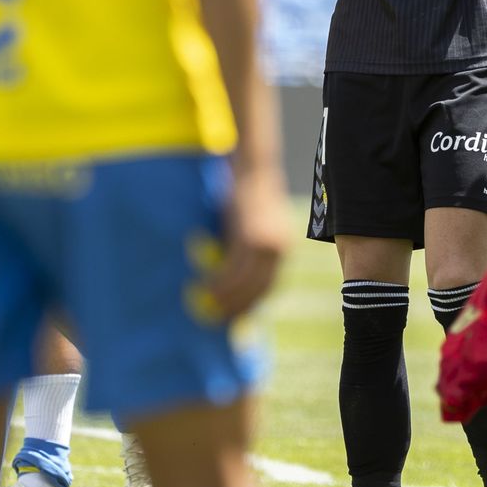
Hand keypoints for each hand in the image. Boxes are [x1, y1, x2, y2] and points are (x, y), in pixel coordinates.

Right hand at [207, 168, 288, 319]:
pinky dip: (218, 282)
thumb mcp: (249, 226)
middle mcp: (279, 250)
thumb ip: (244, 250)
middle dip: (238, 308)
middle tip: (217, 320)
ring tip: (205, 305)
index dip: (251, 304)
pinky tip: (204, 285)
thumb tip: (227, 274)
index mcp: (283, 248)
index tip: (235, 317)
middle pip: (259, 291)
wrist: (253, 167)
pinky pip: (232, 269)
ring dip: (224, 298)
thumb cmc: (245, 194)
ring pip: (244, 283)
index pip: (269, 287)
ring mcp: (266, 245)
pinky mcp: (250, 238)